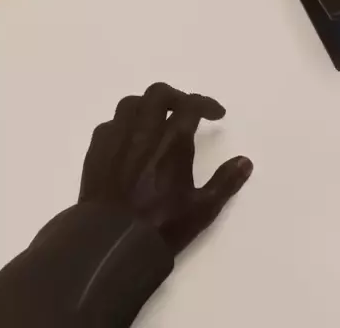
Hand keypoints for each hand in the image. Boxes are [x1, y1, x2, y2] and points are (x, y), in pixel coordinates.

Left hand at [79, 82, 253, 254]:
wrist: (110, 244)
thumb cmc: (161, 225)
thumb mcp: (203, 208)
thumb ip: (225, 182)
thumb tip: (244, 162)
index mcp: (172, 142)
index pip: (190, 106)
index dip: (206, 104)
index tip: (216, 115)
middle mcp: (143, 133)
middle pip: (157, 95)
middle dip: (176, 97)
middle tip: (186, 112)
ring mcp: (115, 141)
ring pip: (130, 105)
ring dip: (147, 106)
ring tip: (156, 122)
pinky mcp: (95, 153)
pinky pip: (109, 125)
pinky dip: (123, 126)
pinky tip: (129, 141)